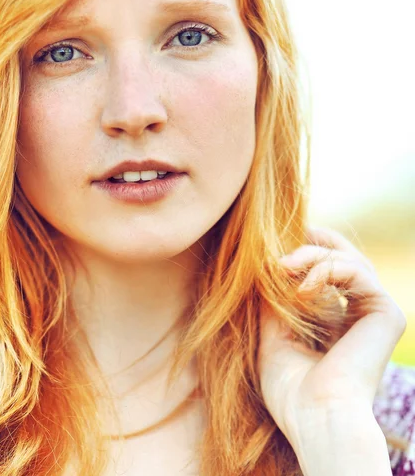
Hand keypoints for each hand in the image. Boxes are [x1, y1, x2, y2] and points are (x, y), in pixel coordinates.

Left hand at [258, 225, 406, 447]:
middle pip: (346, 258)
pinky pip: (357, 271)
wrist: (314, 416)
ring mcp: (375, 314)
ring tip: (282, 268)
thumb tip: (263, 269)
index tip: (278, 243)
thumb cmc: (290, 389)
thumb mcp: (273, 336)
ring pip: (349, 260)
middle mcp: (361, 316)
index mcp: (339, 323)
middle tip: (288, 233)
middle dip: (315, 242)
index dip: (309, 251)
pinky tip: (300, 288)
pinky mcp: (386, 313)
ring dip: (311, 256)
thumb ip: (273, 303)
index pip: (331, 273)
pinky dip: (325, 270)